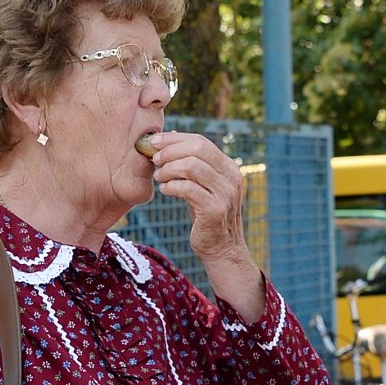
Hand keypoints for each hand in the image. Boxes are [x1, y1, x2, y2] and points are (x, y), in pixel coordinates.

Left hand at [144, 132, 251, 271]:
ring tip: (159, 177)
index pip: (201, 141)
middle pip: (197, 149)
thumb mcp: (202, 186)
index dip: (175, 139)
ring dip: (169, 169)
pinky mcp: (215, 210)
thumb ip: (191, 163)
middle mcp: (231, 178)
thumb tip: (171, 135)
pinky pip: (188, 189)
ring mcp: (225, 194)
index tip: (154, 141)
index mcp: (229, 168)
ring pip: (191, 166)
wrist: (221, 249)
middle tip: (154, 159)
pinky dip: (172, 186)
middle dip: (170, 151)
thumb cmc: (206, 216)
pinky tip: (165, 190)